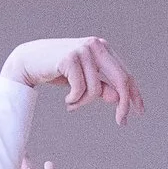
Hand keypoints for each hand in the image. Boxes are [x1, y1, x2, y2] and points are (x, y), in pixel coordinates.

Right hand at [2, 37, 142, 123]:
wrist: (28, 61)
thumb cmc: (56, 70)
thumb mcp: (81, 80)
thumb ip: (99, 86)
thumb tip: (116, 98)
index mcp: (103, 48)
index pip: (125, 73)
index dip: (134, 94)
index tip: (139, 112)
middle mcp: (96, 45)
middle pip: (120, 79)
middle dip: (123, 105)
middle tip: (122, 122)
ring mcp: (84, 50)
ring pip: (96, 90)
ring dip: (84, 103)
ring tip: (72, 104)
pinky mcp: (70, 58)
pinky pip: (80, 89)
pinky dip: (74, 100)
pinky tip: (66, 100)